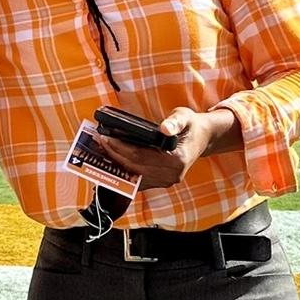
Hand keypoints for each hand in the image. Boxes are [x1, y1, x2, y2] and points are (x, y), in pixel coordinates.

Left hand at [93, 107, 239, 187]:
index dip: (121, 148)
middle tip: (98, 141)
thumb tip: (164, 129)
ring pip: (133, 175)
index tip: (105, 138)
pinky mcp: (161, 182)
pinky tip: (112, 160)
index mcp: (178, 160)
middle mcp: (172, 175)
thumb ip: (175, 122)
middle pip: (134, 167)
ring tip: (101, 150)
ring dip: (115, 164)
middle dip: (114, 154)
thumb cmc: (190, 126)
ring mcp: (166, 181)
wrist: (201, 138)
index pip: (141, 156)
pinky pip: (137, 179)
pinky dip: (123, 170)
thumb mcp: (185, 116)